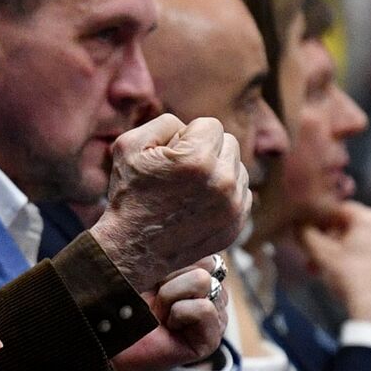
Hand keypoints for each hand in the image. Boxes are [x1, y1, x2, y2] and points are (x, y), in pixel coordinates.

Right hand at [91, 115, 250, 293]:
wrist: (133, 247)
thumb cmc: (130, 194)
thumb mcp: (130, 146)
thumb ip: (165, 122)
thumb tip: (189, 126)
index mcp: (198, 159)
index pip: (210, 124)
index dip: (187, 136)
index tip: (172, 155)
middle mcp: (222, 182)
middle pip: (229, 143)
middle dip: (207, 150)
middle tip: (181, 171)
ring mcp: (233, 206)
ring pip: (238, 167)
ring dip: (218, 171)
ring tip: (189, 188)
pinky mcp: (237, 223)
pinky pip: (241, 192)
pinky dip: (223, 193)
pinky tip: (198, 203)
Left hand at [111, 258, 227, 370]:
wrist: (111, 342)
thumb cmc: (125, 304)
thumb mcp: (149, 270)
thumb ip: (173, 253)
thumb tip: (188, 235)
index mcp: (201, 275)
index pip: (203, 250)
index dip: (172, 263)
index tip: (154, 280)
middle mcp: (213, 296)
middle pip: (204, 263)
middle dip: (170, 280)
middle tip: (155, 302)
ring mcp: (215, 318)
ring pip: (202, 281)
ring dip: (170, 297)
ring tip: (160, 315)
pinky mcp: (212, 339)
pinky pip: (204, 308)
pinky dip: (179, 314)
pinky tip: (168, 328)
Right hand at [299, 202, 370, 327]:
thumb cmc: (348, 275)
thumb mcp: (319, 252)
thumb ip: (305, 232)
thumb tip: (298, 223)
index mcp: (370, 219)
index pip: (340, 209)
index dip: (322, 221)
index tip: (311, 235)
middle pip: (354, 228)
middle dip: (333, 241)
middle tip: (318, 258)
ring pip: (368, 244)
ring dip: (349, 253)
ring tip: (334, 272)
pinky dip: (368, 264)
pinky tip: (356, 278)